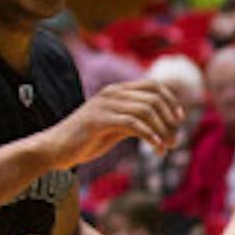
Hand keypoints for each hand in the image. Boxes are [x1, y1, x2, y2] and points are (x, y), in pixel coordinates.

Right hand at [46, 78, 185, 172]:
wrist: (55, 149)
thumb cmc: (86, 140)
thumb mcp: (116, 127)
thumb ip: (137, 122)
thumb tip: (166, 129)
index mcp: (117, 91)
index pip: (154, 85)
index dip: (171, 101)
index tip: (179, 121)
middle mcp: (112, 93)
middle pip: (154, 97)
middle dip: (169, 120)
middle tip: (174, 140)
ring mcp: (105, 105)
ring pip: (146, 110)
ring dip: (162, 131)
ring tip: (165, 147)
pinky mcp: (99, 120)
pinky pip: (133, 124)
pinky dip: (150, 136)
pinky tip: (156, 148)